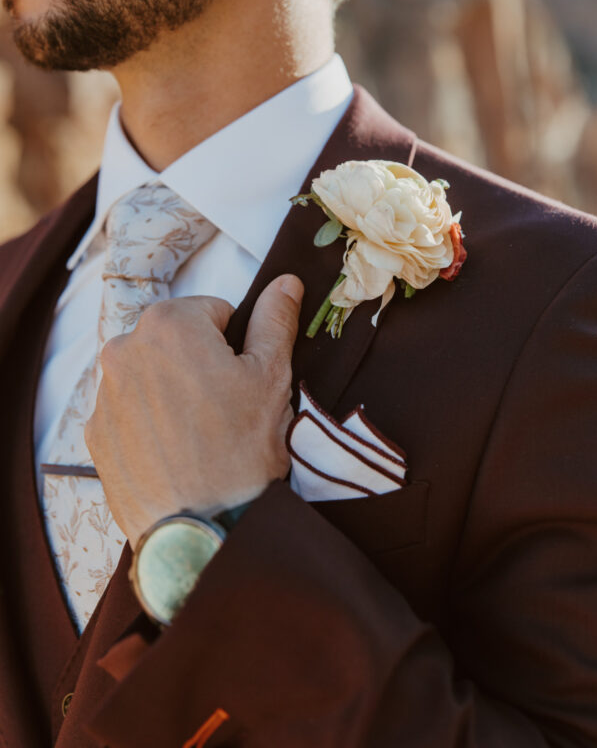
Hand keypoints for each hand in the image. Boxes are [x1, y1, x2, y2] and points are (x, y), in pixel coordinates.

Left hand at [85, 274, 303, 548]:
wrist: (205, 530)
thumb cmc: (242, 448)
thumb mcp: (271, 376)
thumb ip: (275, 320)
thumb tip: (286, 281)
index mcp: (169, 324)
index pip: (214, 313)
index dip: (236, 345)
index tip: (241, 380)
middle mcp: (124, 349)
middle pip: (177, 341)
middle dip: (200, 364)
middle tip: (225, 409)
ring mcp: (104, 394)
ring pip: (151, 376)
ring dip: (173, 392)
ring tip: (201, 436)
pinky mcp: (95, 434)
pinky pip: (129, 412)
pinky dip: (150, 423)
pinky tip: (176, 454)